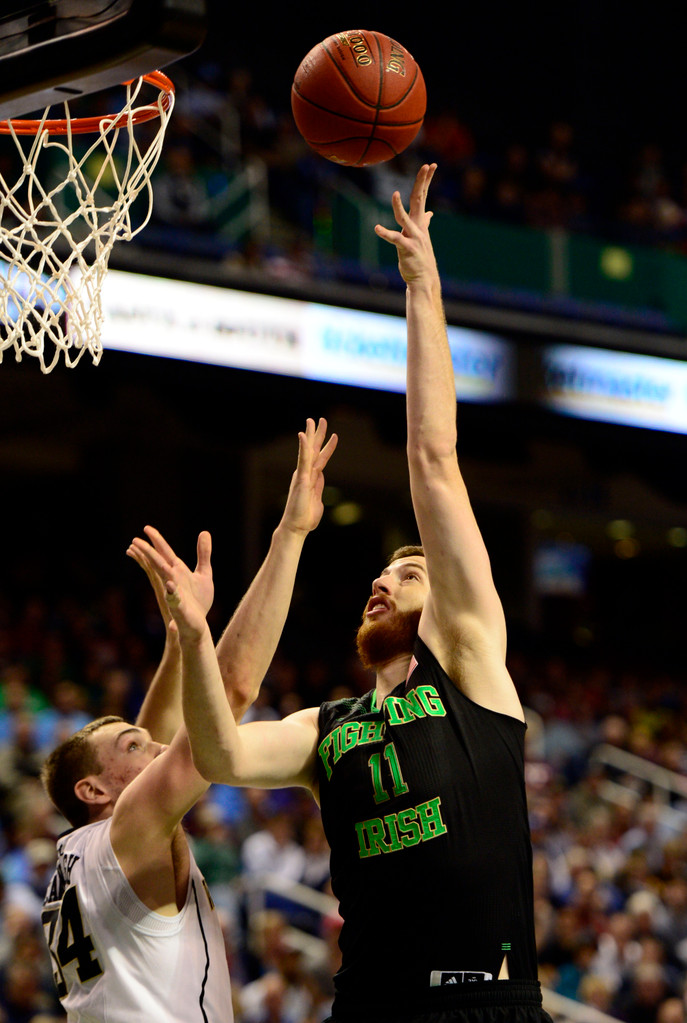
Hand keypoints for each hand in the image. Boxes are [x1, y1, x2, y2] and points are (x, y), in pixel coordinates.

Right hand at [127, 528, 213, 641]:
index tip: (146, 528)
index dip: (156, 541)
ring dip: (156, 567)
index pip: (165, 553)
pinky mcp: (180, 608)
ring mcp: (174, 593)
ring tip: (148, 556)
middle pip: (158, 563)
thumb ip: (203, 553)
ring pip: (163, 578)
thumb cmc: (198, 600)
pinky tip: (170, 585)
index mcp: (177, 571)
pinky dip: (172, 593)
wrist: (198, 624)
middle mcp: (172, 580)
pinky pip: (175, 600)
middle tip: (134, 541)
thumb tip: (204, 532)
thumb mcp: (204, 573)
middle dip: (148, 552)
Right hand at [282, 418, 337, 535]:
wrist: (296, 527)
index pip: (321, 458)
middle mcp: (306, 473)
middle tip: (321, 419)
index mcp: (312, 477)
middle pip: (314, 449)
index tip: (333, 435)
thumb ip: (319, 486)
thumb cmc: (306, 516)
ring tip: (311, 420)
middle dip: (318, 434)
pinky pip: (303, 460)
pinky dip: (303, 447)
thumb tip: (321, 476)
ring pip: (308, 450)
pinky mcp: (301, 479)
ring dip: (310, 435)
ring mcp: (303, 474)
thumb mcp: (318, 499)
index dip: (327, 447)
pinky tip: (302, 435)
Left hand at [374, 163, 437, 284]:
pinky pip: (394, 239)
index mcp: (420, 222)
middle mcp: (418, 227)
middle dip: (422, 182)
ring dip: (399, 207)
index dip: (426, 180)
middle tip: (426, 166)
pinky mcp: (406, 249)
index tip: (431, 165)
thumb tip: (429, 215)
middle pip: (419, 199)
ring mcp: (413, 237)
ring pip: (404, 218)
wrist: (423, 278)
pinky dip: (385, 233)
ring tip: (395, 194)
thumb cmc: (420, 258)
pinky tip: (377, 228)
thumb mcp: (422, 238)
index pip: (423, 196)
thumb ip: (424, 224)